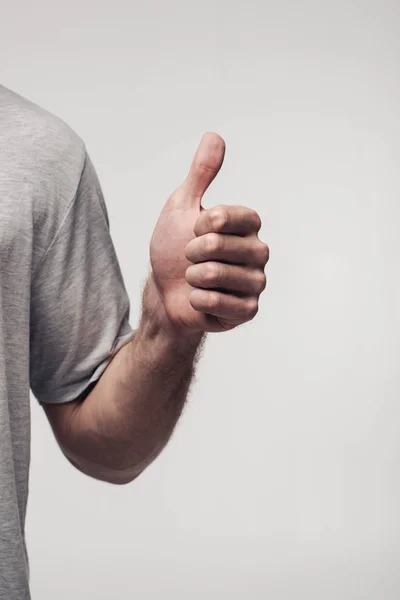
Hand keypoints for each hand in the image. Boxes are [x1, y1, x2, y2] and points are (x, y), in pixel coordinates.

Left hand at [149, 132, 268, 334]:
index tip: (193, 230)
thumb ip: (200, 174)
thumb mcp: (183, 207)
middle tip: (191, 259)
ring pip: (216, 275)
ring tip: (195, 279)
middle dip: (191, 253)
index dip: (200, 224)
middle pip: (217, 245)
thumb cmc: (174, 248)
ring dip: (192, 277)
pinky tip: (200, 299)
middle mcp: (258, 251)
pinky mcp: (248, 310)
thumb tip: (214, 136)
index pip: (226, 216)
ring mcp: (255, 282)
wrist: (166, 292)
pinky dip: (198, 300)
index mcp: (248, 225)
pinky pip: (218, 302)